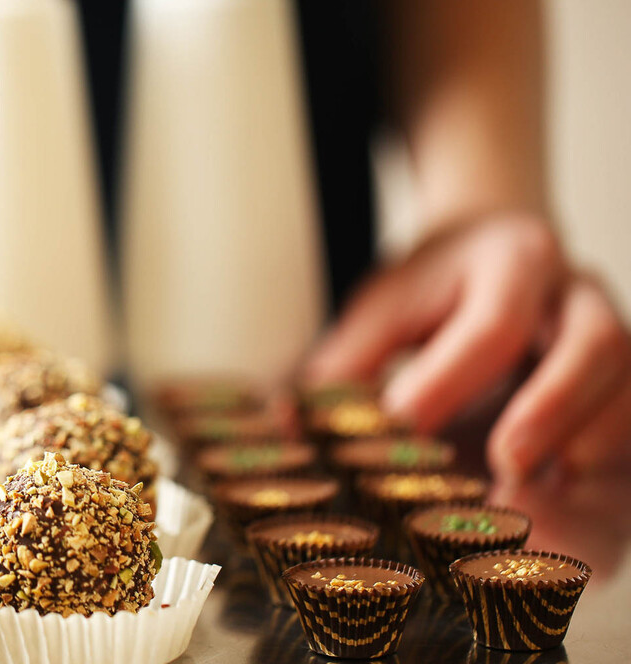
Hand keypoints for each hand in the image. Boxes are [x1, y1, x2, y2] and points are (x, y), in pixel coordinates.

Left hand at [305, 215, 630, 481]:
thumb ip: (345, 362)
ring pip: (628, 377)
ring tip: (553, 488)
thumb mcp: (383, 305)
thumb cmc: (433, 284)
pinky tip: (573, 490)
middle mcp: (573, 292)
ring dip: (594, 434)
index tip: (404, 425)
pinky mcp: (621, 371)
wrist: (496, 240)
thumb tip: (288, 421)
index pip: (490, 324)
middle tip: (510, 462)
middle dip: (555, 406)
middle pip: (593, 343)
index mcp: (510, 262)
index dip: (450, 380)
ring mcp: (609, 329)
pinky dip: (611, 450)